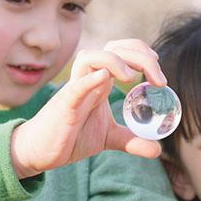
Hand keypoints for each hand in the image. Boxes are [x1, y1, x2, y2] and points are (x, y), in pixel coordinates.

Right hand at [11, 39, 167, 177]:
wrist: (40, 151)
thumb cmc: (71, 136)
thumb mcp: (109, 138)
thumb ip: (132, 140)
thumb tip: (157, 149)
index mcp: (100, 82)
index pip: (121, 52)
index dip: (141, 53)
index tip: (158, 73)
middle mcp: (88, 79)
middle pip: (113, 49)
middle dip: (140, 56)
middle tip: (160, 80)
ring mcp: (75, 89)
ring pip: (90, 58)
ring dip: (115, 61)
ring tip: (132, 79)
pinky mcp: (64, 105)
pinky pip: (75, 86)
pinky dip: (90, 79)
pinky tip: (105, 78)